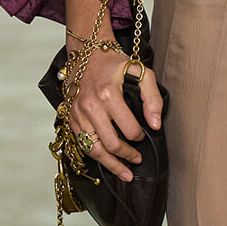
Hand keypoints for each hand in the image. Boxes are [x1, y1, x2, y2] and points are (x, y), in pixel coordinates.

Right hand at [65, 48, 162, 183]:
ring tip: (124, 173)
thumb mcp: (140, 72)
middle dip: (127, 156)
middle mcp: (91, 106)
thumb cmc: (114, 62)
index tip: (143, 136)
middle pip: (110, 144)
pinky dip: (95, 155)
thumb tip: (155, 124)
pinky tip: (106, 161)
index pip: (129, 129)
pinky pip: (82, 143)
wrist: (86, 52)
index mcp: (109, 94)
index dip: (139, 137)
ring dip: (110, 164)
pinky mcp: (70, 117)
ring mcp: (78, 113)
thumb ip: (152, 98)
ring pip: (93, 149)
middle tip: (137, 159)